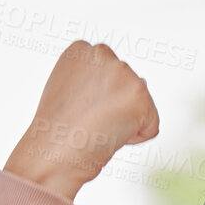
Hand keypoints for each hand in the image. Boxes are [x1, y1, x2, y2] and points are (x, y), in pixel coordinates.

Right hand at [3, 40, 159, 201]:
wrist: (52, 153)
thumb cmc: (57, 135)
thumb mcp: (69, 95)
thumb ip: (95, 83)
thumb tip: (134, 85)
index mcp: (80, 50)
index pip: (110, 76)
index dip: (98, 102)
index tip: (81, 113)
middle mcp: (101, 53)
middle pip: (129, 88)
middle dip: (116, 110)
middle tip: (89, 123)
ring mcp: (122, 71)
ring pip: (141, 106)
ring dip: (125, 123)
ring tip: (97, 129)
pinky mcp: (139, 93)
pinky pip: (151, 126)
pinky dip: (136, 139)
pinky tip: (110, 136)